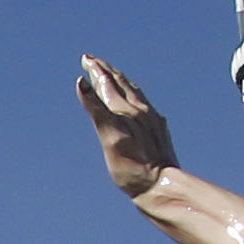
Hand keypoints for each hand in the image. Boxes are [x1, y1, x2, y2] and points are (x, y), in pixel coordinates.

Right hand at [77, 56, 175, 197]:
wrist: (162, 185)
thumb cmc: (132, 167)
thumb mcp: (109, 137)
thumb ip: (95, 108)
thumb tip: (82, 82)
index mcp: (126, 110)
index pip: (108, 83)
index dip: (96, 70)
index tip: (86, 58)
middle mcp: (140, 109)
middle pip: (121, 83)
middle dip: (106, 71)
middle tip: (94, 61)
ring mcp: (151, 118)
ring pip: (134, 92)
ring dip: (120, 80)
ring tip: (113, 74)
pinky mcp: (158, 128)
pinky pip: (144, 103)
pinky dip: (134, 94)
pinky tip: (136, 100)